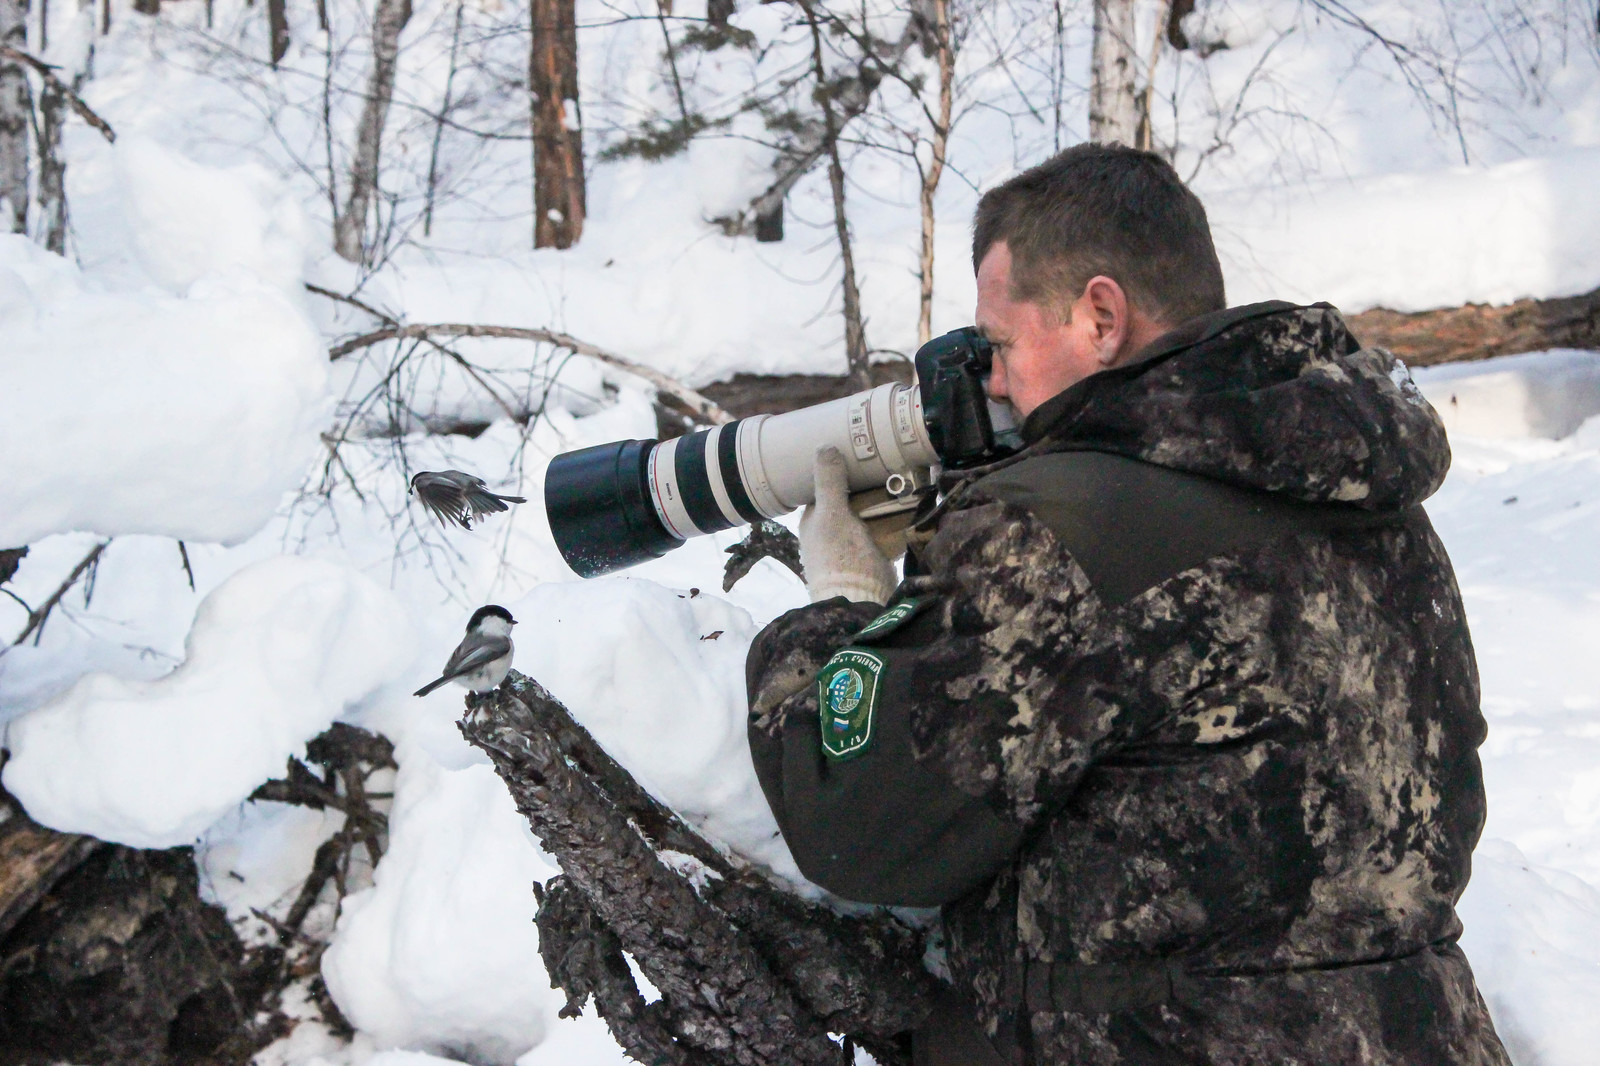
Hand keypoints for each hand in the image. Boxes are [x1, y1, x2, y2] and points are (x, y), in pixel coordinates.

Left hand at [798, 447, 897, 604]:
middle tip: (886, 457)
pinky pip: (886, 528)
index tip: (855, 447)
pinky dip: (896, 517)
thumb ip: (829, 482)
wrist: (860, 601)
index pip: (825, 486)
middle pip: (850, 498)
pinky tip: (912, 502)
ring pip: (869, 512)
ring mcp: (853, 543)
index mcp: (814, 520)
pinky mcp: (874, 554)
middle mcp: (831, 531)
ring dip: (884, 498)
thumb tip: (824, 446)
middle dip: (865, 482)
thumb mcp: (832, 514)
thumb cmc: (840, 557)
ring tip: (903, 473)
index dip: (837, 468)